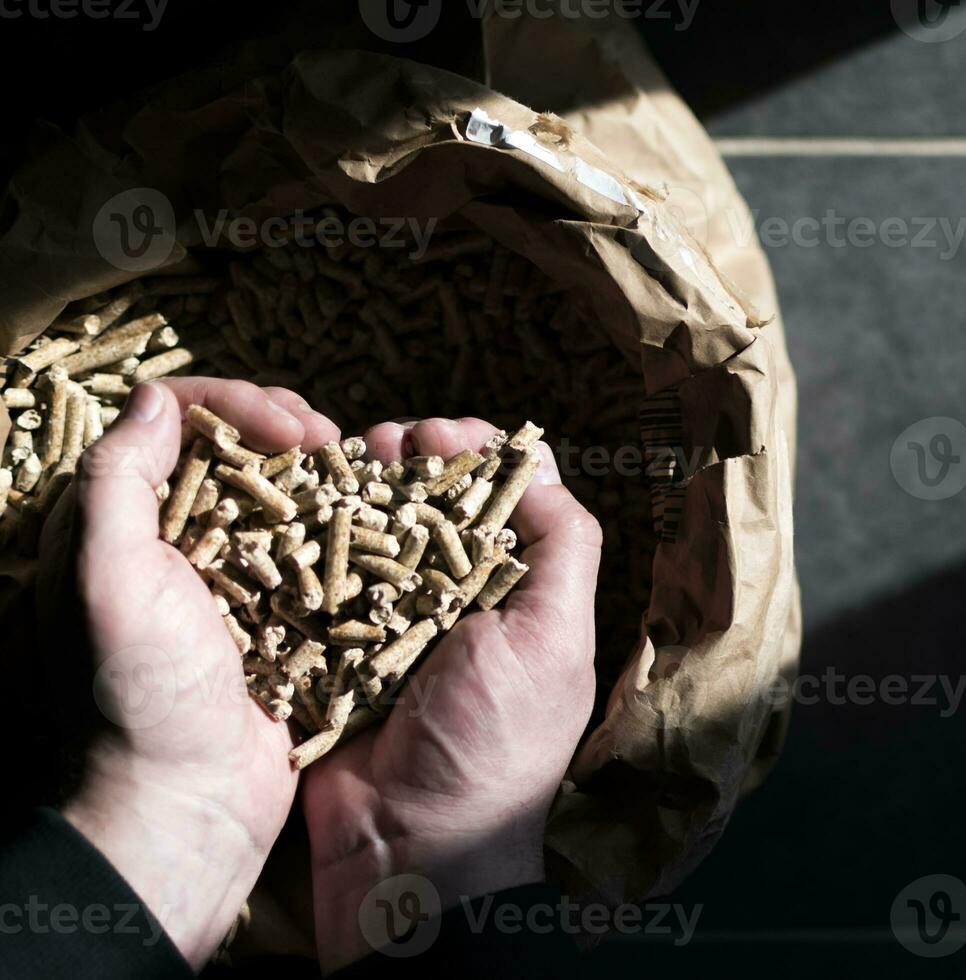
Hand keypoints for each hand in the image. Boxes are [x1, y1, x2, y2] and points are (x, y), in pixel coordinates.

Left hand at [45, 379, 338, 969]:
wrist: (186, 801)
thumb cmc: (138, 694)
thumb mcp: (109, 581)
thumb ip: (118, 483)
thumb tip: (154, 397)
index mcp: (122, 521)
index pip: (175, 418)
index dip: (237, 403)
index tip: (293, 430)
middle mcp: (172, 537)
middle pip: (233, 443)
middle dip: (286, 424)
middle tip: (329, 440)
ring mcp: (229, 574)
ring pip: (278, 488)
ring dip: (321, 470)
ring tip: (357, 471)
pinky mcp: (278, 611)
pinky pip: (312, 547)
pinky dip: (343, 524)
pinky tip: (372, 521)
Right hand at [302, 418, 600, 970]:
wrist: (410, 849)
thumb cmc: (494, 743)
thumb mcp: (552, 639)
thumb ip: (560, 550)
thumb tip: (542, 468)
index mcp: (518, 602)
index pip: (501, 506)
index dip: (475, 457)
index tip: (443, 431)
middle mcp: (458, 611)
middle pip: (434, 513)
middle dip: (412, 464)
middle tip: (385, 437)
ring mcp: (393, 633)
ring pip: (377, 539)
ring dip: (362, 491)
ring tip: (345, 456)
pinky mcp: (336, 657)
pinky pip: (324, 587)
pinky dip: (314, 544)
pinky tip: (302, 507)